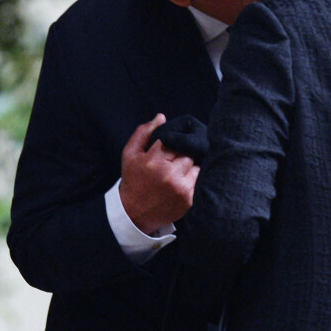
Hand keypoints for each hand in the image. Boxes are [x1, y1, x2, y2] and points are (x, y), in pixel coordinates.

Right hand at [119, 114, 199, 234]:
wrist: (133, 214)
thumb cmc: (133, 181)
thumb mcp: (130, 154)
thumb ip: (143, 133)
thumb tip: (161, 117)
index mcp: (153, 160)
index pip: (174, 140)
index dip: (174, 142)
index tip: (172, 146)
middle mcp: (168, 173)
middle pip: (188, 152)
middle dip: (184, 154)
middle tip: (177, 159)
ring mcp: (180, 187)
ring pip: (196, 165)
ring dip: (191, 166)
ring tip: (180, 171)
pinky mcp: (189, 199)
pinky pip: (200, 181)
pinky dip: (195, 179)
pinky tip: (185, 181)